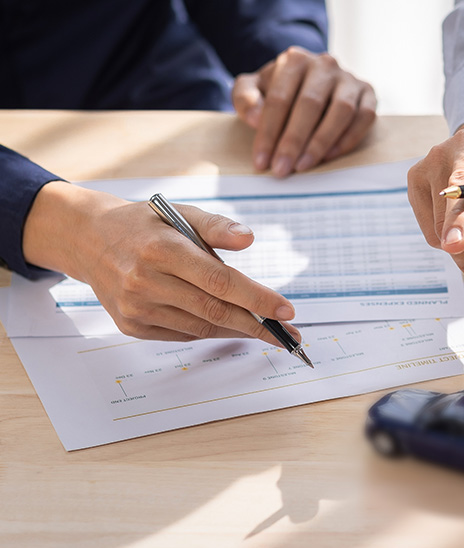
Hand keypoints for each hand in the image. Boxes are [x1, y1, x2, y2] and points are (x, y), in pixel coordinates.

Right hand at [22, 182, 299, 343]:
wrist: (90, 240)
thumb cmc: (146, 225)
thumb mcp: (180, 213)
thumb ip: (217, 226)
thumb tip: (249, 239)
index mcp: (163, 251)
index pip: (220, 281)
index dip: (257, 298)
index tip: (287, 310)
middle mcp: (145, 283)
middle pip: (214, 310)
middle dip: (257, 324)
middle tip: (288, 334)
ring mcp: (136, 309)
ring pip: (200, 327)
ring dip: (237, 330)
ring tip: (264, 329)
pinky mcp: (131, 326)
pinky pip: (182, 335)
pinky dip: (209, 330)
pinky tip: (229, 325)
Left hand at [233, 46, 376, 176]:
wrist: (312, 81)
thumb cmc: (280, 90)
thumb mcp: (253, 88)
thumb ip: (245, 98)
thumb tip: (256, 119)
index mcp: (295, 60)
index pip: (279, 99)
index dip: (268, 132)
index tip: (261, 161)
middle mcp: (325, 65)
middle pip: (309, 105)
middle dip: (293, 141)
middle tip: (282, 169)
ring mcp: (349, 79)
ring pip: (341, 110)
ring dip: (321, 142)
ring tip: (304, 166)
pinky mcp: (368, 93)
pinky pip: (365, 117)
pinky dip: (348, 138)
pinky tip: (330, 156)